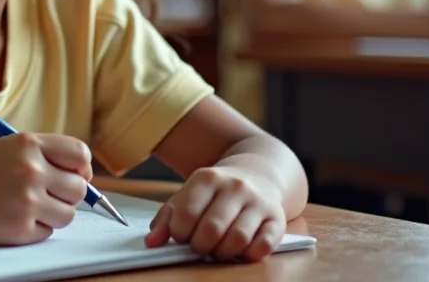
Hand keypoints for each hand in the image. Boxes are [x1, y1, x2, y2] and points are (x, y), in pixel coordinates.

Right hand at [0, 133, 91, 244]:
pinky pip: (46, 232)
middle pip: (79, 188)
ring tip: (23, 206)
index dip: (80, 167)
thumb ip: (44, 156)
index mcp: (28, 144)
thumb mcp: (7, 149)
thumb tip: (85, 178)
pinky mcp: (19, 230)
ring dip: (51, 214)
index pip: (80, 154)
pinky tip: (9, 218)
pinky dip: (34, 229)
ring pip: (67, 214)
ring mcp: (26, 202)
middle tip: (44, 194)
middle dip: (66, 194)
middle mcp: (30, 170)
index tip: (72, 174)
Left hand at [145, 166, 285, 261]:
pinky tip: (240, 250)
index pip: (186, 213)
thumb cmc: (216, 193)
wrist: (257, 174)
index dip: (180, 233)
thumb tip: (151, 242)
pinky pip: (264, 245)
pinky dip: (249, 254)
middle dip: (200, 246)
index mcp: (207, 178)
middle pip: (212, 229)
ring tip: (218, 248)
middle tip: (200, 245)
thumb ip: (167, 219)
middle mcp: (235, 186)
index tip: (182, 236)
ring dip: (223, 252)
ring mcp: (258, 202)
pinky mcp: (277, 218)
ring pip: (237, 239)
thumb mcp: (188, 196)